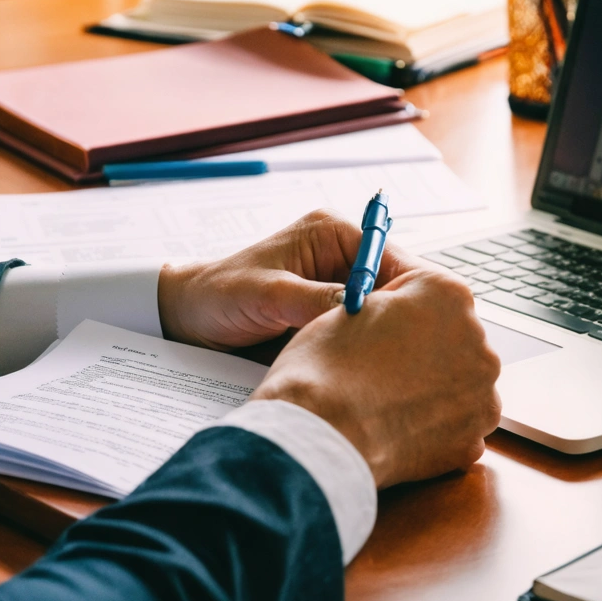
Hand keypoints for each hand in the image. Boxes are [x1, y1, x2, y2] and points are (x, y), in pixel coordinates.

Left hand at [157, 209, 410, 350]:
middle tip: (403, 352)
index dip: (405, 291)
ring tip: (385, 364)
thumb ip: (315, 300)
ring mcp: (336, 287)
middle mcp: (340, 256)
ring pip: (376, 313)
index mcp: (333, 233)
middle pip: (390, 288)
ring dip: (377, 336)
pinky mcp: (328, 315)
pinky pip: (356, 331)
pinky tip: (363, 368)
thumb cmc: (220, 293)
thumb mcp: (269, 294)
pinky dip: (360, 348)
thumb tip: (360, 311)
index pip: (388, 258)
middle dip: (395, 317)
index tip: (412, 324)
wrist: (189, 318)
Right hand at [250, 264, 501, 488]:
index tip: (379, 322)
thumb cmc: (326, 369)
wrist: (325, 435)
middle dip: (421, 348)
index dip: (394, 306)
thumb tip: (393, 314)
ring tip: (385, 400)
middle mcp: (477, 337)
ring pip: (456, 382)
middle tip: (379, 366)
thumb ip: (387, 303)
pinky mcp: (474, 436)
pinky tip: (399, 428)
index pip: (424, 289)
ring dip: (430, 387)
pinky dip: (433, 428)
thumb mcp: (351, 308)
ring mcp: (481, 391)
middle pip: (448, 336)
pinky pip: (455, 425)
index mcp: (448, 293)